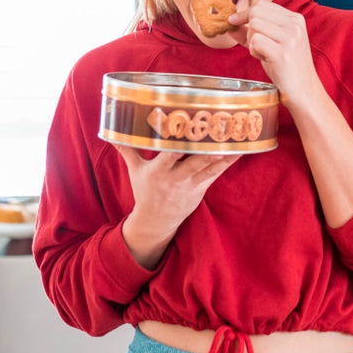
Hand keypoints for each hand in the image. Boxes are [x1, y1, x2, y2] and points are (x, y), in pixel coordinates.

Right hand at [115, 121, 238, 267]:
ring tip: (236, 139)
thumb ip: (127, 150)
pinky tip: (240, 150)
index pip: (167, 156)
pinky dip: (228, 161)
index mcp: (158, 171)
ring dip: (223, 154)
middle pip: (193, 162)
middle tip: (217, 133)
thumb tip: (112, 132)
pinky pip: (216, 172)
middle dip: (205, 150)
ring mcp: (191, 183)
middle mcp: (176, 177)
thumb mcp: (135, 171)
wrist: (157, 220)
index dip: (175, 145)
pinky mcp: (202, 187)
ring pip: (209, 166)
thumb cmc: (145, 191)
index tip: (181, 131)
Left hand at [233, 1, 324, 108]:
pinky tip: (264, 59)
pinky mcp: (282, 53)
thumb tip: (230, 23)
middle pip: (256, 12)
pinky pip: (255, 42)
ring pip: (254, 25)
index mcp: (295, 18)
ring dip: (251, 41)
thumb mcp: (272, 44)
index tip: (235, 22)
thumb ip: (251, 32)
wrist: (304, 90)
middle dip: (248, 27)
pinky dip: (254, 51)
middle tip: (254, 44)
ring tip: (262, 53)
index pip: (262, 4)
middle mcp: (294, 25)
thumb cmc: (287, 67)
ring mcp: (290, 38)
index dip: (245, 13)